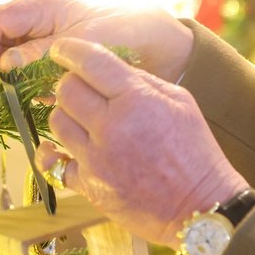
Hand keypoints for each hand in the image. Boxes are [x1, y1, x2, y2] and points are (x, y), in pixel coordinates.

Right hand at [0, 0, 192, 86]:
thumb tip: (5, 65)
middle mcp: (35, 12)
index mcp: (40, 2)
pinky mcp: (52, 47)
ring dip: (18, 78)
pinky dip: (35, 81)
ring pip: (12, 56)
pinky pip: (30, 64)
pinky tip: (51, 91)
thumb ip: (41, 55)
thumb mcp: (83, 44)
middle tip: (5, 95)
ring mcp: (42, 29)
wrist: (156, 38)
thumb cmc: (124, 30)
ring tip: (39, 92)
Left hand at [34, 37, 247, 247]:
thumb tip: (109, 69)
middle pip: (65, 90)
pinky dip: (61, 153)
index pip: (90, 62)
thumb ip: (143, 82)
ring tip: (87, 121)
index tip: (62, 50)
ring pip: (55, 122)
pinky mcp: (88, 186)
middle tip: (84, 89)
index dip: (70, 50)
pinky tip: (75, 150)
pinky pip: (54, 162)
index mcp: (137, 101)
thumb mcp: (181, 102)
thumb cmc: (196, 151)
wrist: (200, 204)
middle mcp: (111, 127)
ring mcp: (96, 159)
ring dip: (68, 116)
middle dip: (71, 83)